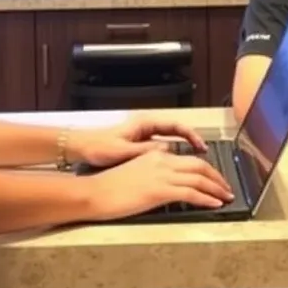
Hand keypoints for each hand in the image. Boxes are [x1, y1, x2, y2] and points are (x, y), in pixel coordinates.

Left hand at [67, 116, 206, 168]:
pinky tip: (178, 164)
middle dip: (193, 142)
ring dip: (184, 148)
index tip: (201, 147)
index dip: (192, 136)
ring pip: (172, 138)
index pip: (176, 126)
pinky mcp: (140, 143)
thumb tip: (168, 150)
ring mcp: (144, 134)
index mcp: (145, 123)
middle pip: (177, 131)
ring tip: (196, 161)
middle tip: (205, 154)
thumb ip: (147, 150)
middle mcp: (147, 126)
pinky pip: (163, 145)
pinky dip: (173, 153)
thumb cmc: (99, 146)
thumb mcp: (124, 151)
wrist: (81, 147)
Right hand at [80, 150, 234, 220]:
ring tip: (226, 197)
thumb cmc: (109, 188)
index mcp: (156, 156)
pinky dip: (206, 198)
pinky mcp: (159, 190)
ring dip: (216, 188)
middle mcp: (162, 161)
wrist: (95, 193)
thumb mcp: (136, 173)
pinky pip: (191, 193)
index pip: (189, 160)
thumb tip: (168, 184)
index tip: (215, 179)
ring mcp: (161, 175)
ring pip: (199, 178)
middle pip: (199, 166)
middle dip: (217, 177)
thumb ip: (154, 174)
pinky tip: (214, 204)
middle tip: (227, 188)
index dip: (207, 169)